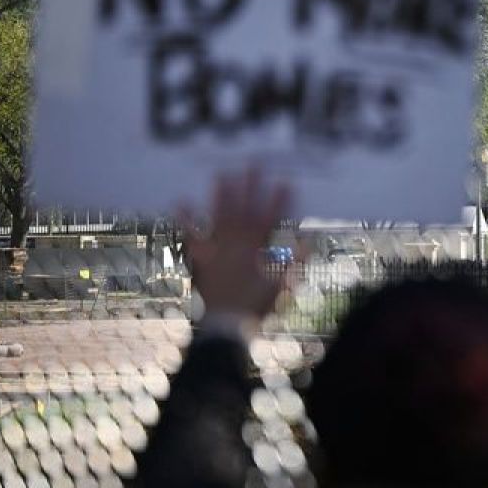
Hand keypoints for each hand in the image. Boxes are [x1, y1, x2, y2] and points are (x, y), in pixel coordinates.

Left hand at [179, 168, 291, 326]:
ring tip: (222, 174)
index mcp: (256, 248)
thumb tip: (308, 241)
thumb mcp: (281, 285)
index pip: (270, 218)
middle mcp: (235, 243)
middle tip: (252, 164)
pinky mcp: (201, 257)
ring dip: (221, 195)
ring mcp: (217, 248)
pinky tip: (180, 201)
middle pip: (244, 209)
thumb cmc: (255, 305)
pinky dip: (186, 219)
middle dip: (250, 186)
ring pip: (220, 216)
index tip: (285, 181)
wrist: (226, 323)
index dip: (278, 200)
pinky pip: (192, 236)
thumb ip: (294, 261)